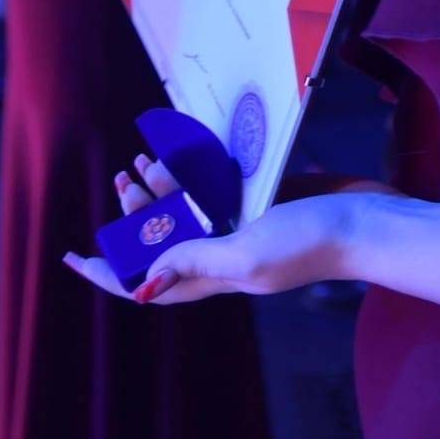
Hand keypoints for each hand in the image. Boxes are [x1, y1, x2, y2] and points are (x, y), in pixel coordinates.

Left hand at [63, 156, 362, 304]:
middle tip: (120, 181)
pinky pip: (218, 191)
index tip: (75, 258)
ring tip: (141, 162)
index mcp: (217, 278)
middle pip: (164, 244)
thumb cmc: (309, 240)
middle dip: (134, 218)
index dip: (110, 274)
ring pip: (188, 213)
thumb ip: (196, 261)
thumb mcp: (246, 255)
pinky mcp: (266, 201)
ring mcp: (247, 228)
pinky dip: (196, 175)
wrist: (365, 219)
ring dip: (160, 191)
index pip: (148, 284)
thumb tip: (144, 282)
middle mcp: (226, 256)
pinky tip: (188, 154)